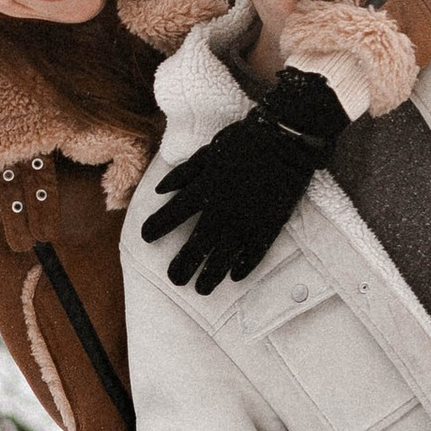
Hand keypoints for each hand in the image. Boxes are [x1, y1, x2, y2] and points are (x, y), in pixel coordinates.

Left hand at [140, 68, 347, 292]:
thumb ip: (183, 174)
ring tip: (201, 289)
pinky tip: (235, 278)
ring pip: (224, 256)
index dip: (156, 228)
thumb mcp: (207, 152)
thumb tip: (159, 190)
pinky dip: (243, 267)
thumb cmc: (243, 141)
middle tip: (174, 280)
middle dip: (183, 265)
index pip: (172, 215)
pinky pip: (254, 253)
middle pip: (197, 246)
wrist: (284, 140)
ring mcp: (246, 221)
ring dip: (210, 275)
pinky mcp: (269, 226)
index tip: (146, 238)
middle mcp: (221, 211)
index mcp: (203, 190)